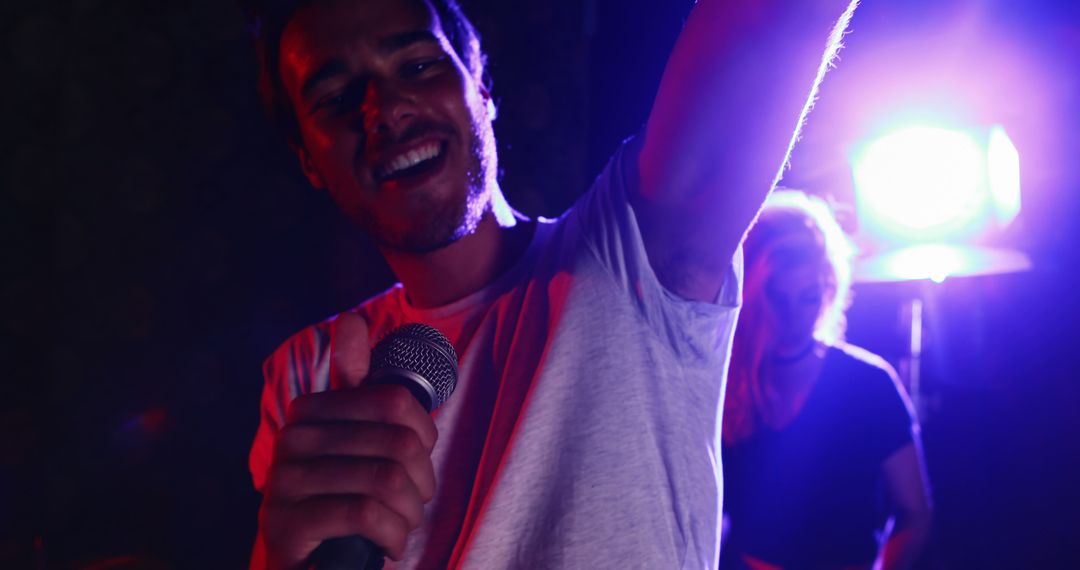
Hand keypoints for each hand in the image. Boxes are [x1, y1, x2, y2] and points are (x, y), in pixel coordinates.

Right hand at [256, 314, 437, 568]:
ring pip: (386, 481)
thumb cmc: (339, 496)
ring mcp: (284, 481)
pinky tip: (388, 544)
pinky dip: (392, 535)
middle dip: (421, 483)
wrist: (303, 563)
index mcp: (310, 410)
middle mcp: (291, 439)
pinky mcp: (286, 523)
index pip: (395, 401)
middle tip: (414, 504)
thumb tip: (350, 318)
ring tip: (402, 525)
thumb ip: (357, 383)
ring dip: (409, 513)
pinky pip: (366, 515)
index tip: (419, 463)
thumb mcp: (353, 439)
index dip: (424, 435)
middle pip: (397, 444)